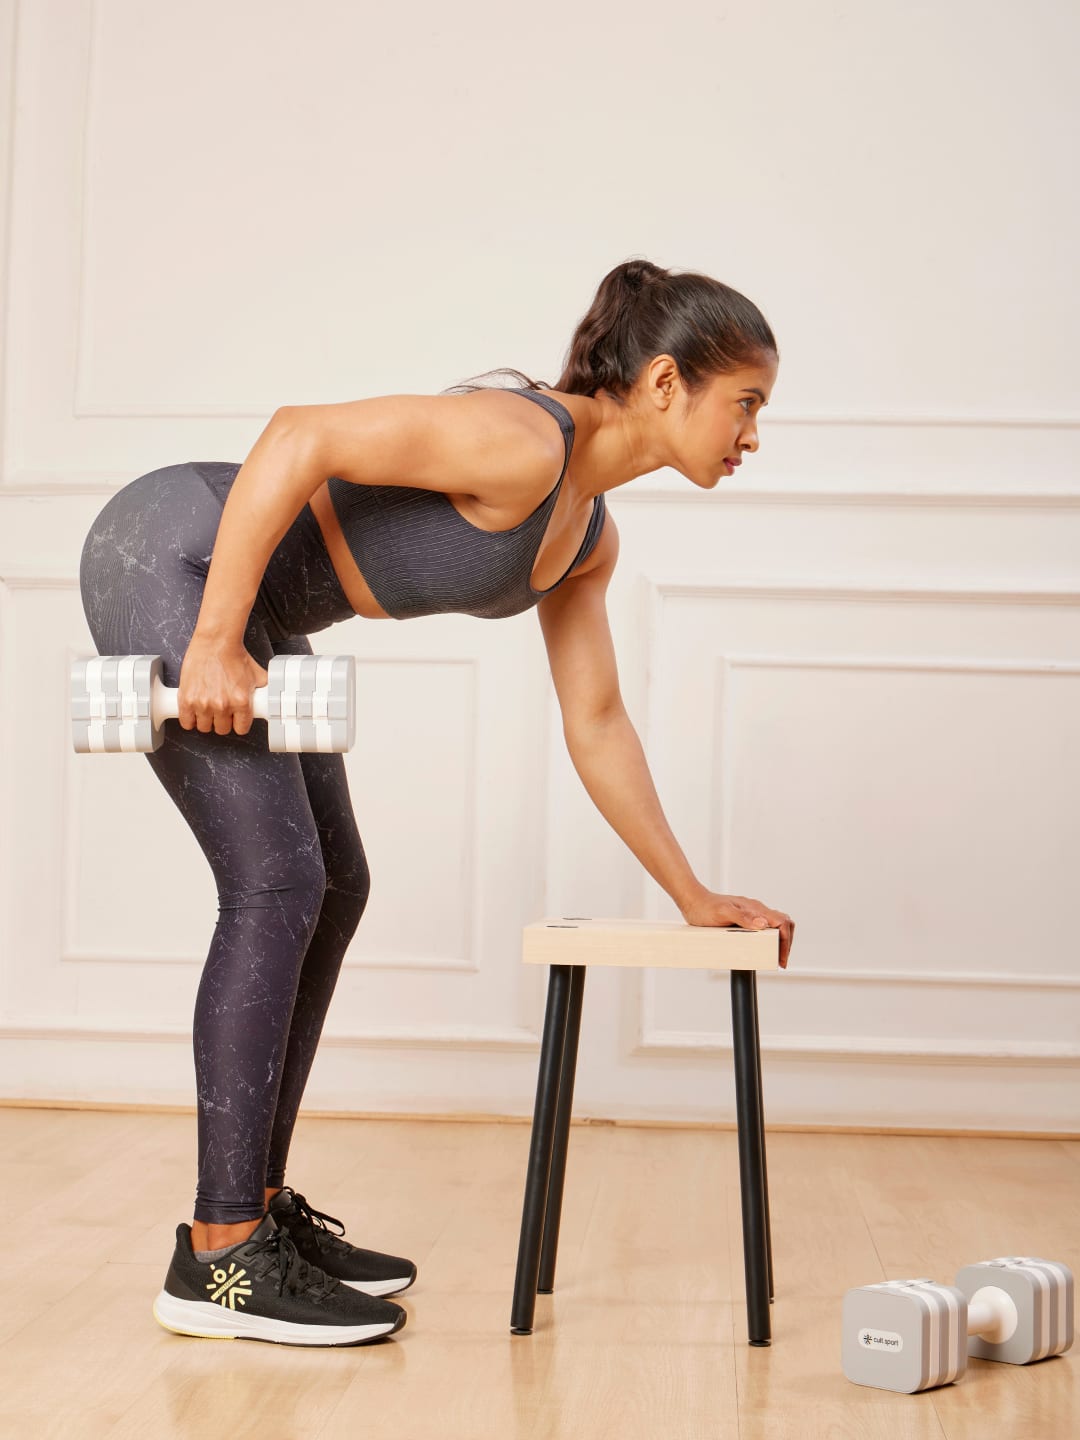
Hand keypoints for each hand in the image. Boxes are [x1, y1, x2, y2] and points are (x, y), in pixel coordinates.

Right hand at [177, 634, 268, 736]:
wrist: (215, 642)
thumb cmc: (233, 655)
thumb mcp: (256, 675)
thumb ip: (262, 690)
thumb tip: (268, 698)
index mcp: (241, 702)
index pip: (241, 729)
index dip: (238, 723)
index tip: (235, 719)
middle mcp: (222, 705)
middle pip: (222, 729)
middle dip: (223, 721)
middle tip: (221, 710)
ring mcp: (203, 703)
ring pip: (204, 727)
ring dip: (206, 720)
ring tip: (208, 709)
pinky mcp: (186, 699)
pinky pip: (187, 722)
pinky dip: (189, 719)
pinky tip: (194, 712)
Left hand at [679, 889, 794, 968]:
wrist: (693, 901)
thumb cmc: (705, 907)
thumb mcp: (723, 914)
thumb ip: (743, 917)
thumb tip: (763, 924)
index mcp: (755, 908)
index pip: (782, 922)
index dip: (785, 941)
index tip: (782, 958)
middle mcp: (756, 910)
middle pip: (783, 923)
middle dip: (786, 942)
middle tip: (781, 959)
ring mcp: (751, 913)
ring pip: (775, 925)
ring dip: (779, 940)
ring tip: (775, 956)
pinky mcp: (745, 918)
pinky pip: (763, 927)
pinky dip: (769, 938)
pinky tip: (762, 948)